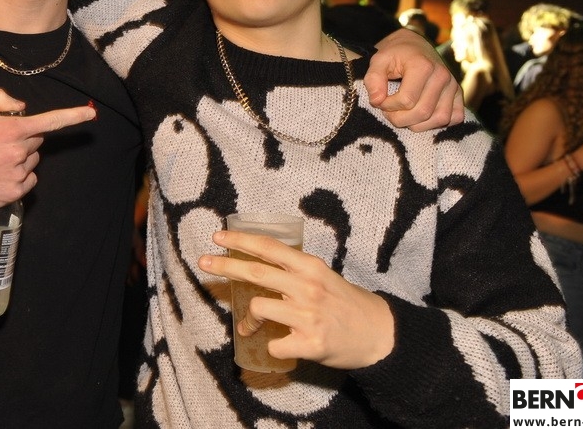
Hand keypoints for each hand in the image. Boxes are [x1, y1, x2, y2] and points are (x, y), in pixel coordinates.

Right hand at [0, 88, 96, 210]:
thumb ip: (0, 99)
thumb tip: (22, 107)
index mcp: (11, 130)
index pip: (50, 121)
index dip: (73, 115)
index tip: (91, 113)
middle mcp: (19, 152)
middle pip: (36, 140)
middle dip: (24, 137)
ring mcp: (18, 174)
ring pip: (32, 160)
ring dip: (21, 157)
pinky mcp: (15, 192)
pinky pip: (29, 180)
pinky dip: (20, 176)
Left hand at [199, 230, 394, 369]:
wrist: (379, 334)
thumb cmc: (345, 304)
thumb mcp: (322, 277)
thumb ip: (293, 271)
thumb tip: (257, 264)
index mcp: (310, 267)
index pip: (269, 248)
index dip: (240, 241)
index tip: (217, 237)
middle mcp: (307, 287)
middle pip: (255, 272)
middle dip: (224, 266)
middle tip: (203, 263)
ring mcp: (308, 316)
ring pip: (259, 308)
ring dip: (248, 319)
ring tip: (249, 327)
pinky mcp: (310, 344)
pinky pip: (274, 344)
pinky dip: (271, 345)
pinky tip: (280, 344)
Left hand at [366, 28, 463, 130]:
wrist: (413, 46)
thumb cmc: (395, 55)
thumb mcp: (378, 61)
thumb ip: (373, 80)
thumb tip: (377, 101)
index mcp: (423, 66)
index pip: (406, 100)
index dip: (388, 106)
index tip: (380, 101)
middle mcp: (442, 76)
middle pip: (423, 112)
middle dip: (400, 119)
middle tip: (389, 112)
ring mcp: (453, 85)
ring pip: (440, 119)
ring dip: (418, 124)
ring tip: (403, 115)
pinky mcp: (459, 94)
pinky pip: (454, 117)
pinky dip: (438, 123)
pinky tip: (421, 116)